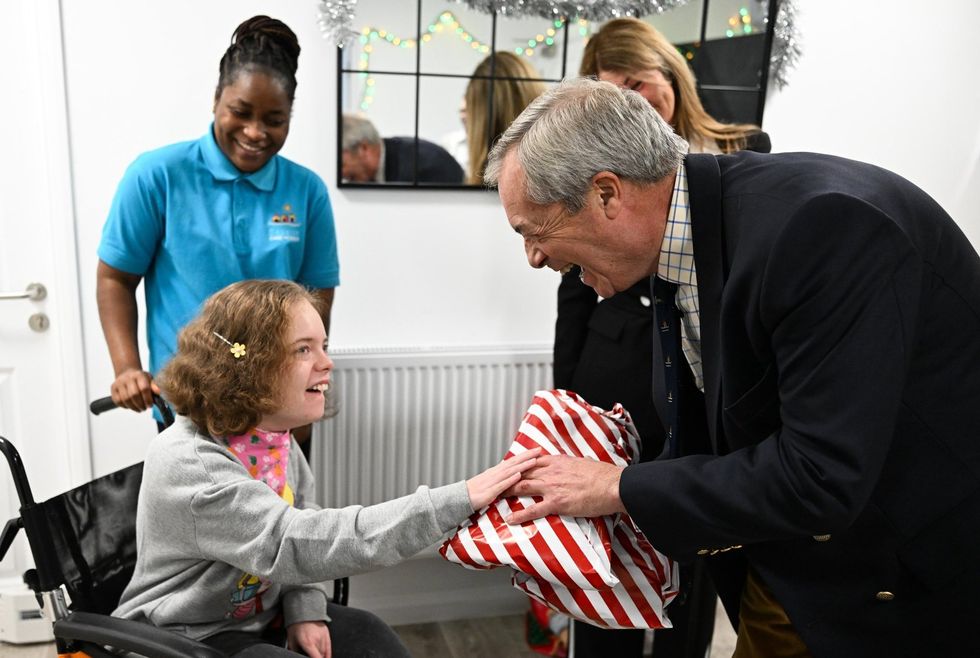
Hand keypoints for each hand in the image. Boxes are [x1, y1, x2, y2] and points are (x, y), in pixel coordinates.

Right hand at [110, 368, 159, 411]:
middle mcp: (127, 378)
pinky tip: (131, 406)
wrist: (127, 373)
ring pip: (125, 399)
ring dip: (133, 407)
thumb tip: (158, 392)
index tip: (150, 405)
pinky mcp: (113, 388)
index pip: (144, 388)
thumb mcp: (150, 380)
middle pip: (134, 395)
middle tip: (145, 408)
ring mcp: (119, 383)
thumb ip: (154, 386)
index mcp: (139, 375)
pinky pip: (118, 401)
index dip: (147, 399)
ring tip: (139, 409)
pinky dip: (125, 406)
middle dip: (140, 404)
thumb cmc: (141, 379)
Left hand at [287, 620, 330, 657]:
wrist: (302, 611)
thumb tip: (296, 656)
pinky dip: (327, 653)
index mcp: (308, 642)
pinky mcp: (326, 633)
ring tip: (316, 655)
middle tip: (310, 654)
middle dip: (315, 656)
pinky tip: (326, 657)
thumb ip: (295, 651)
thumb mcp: (291, 641)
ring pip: (324, 652)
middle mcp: (317, 639)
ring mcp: (323, 636)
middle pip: (320, 655)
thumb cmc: (295, 625)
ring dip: (321, 656)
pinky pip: (329, 647)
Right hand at [466, 448, 541, 509]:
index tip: (535, 451)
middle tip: (539, 450)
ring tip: (533, 461)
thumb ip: (501, 480)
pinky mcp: (489, 492)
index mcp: (495, 472)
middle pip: (513, 463)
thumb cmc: (474, 492)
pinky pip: (501, 485)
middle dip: (527, 456)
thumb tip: (512, 476)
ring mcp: (492, 482)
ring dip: (522, 466)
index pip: (513, 461)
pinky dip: (510, 479)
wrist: (459, 499)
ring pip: (509, 471)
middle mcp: (494, 474)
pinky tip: (518, 475)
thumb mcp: (489, 483)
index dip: (524, 455)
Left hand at [503, 454, 625, 523]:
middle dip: (506, 478)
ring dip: (506, 492)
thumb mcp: (584, 463)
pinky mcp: (557, 503)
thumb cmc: (602, 475)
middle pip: (521, 473)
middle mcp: (551, 472)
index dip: (517, 466)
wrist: (613, 485)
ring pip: (521, 487)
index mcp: (557, 461)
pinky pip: (533, 509)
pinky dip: (519, 515)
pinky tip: (509, 519)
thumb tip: (576, 463)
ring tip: (494, 497)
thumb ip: (573, 464)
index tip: (507, 469)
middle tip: (494, 483)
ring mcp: (552, 487)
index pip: (530, 462)